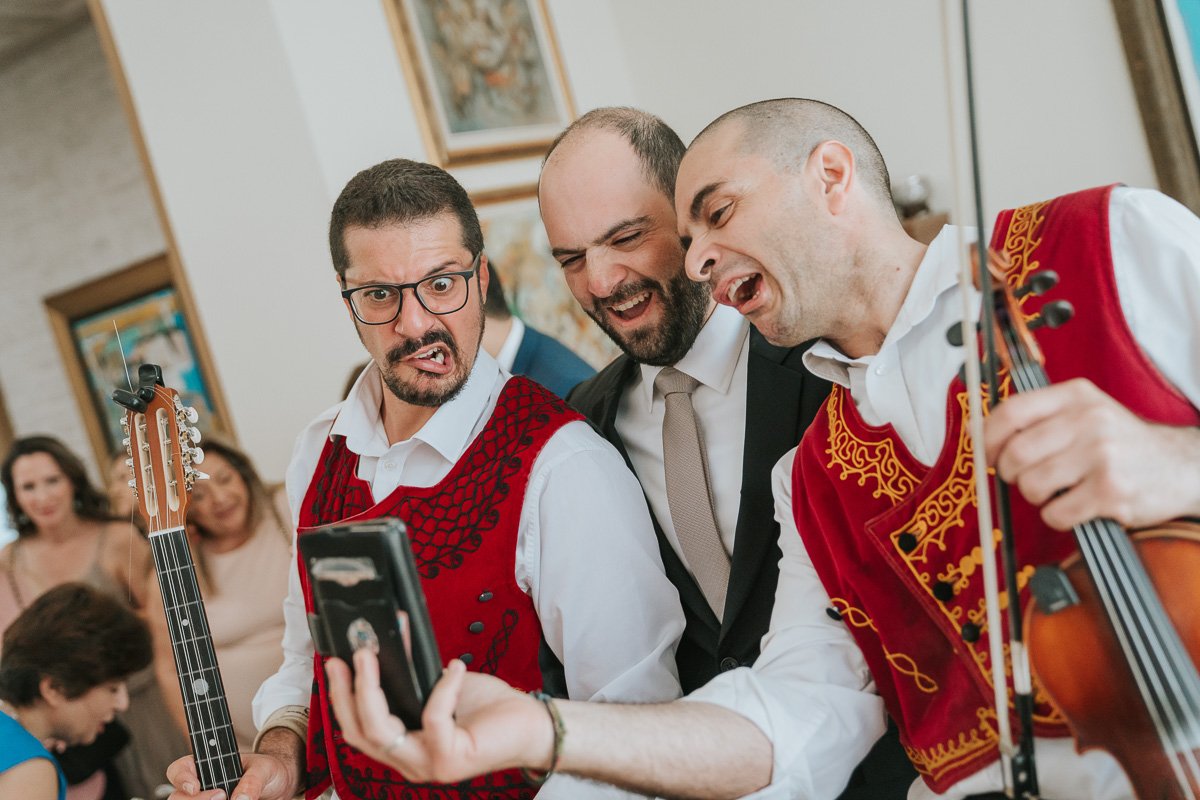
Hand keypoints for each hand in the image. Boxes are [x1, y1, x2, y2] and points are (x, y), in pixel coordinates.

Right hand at [165, 749, 298, 799]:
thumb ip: (252, 781)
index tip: (195, 787)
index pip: (179, 769)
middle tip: (222, 797)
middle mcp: (200, 786)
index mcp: (205, 765)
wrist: (278, 787)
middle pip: (178, 797)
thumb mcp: (264, 769)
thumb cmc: (267, 772)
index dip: (181, 778)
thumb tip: (240, 799)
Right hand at [324, 649, 553, 783]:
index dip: (340, 697)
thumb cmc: (488, 708)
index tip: (335, 662)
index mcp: (404, 747)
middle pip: (359, 732)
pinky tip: (453, 667)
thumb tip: (389, 643)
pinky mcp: (451, 759)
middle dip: (346, 692)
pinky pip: (433, 718)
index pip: (357, 729)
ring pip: (381, 732)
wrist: (529, 725)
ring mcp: (428, 765)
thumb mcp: (442, 687)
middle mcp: (410, 762)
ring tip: (372, 656)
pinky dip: (441, 687)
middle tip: (349, 654)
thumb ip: (414, 678)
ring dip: (371, 690)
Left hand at [985, 378, 1199, 529]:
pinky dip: (1057, 516)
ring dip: (1035, 496)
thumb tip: (978, 432)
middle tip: (1024, 477)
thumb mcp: (1086, 411)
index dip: (989, 437)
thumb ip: (1037, 416)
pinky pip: (1056, 513)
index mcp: (1077, 397)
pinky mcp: (1111, 493)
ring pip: (1032, 485)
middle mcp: (1089, 421)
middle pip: (1016, 453)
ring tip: (1056, 490)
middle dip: (1011, 473)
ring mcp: (1102, 457)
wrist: (1182, 466)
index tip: (988, 452)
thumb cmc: (1121, 442)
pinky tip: (1075, 506)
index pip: (1011, 411)